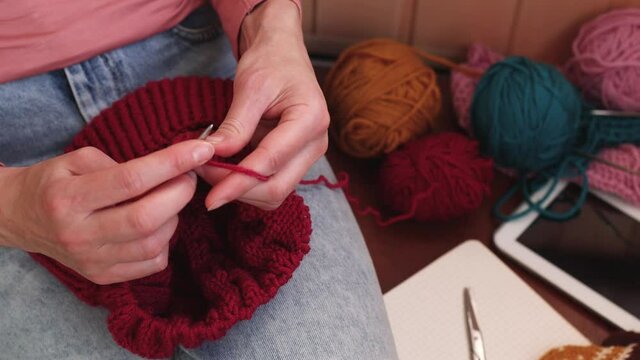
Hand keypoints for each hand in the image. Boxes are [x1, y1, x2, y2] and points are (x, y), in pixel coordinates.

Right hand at [0, 141, 213, 283]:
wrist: (21, 218)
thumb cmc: (54, 182)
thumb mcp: (76, 159)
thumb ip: (120, 163)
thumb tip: (170, 167)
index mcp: (68, 198)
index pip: (131, 180)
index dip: (172, 163)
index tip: (201, 149)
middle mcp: (78, 234)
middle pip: (147, 218)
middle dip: (180, 192)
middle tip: (189, 175)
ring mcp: (91, 260)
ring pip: (154, 243)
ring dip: (174, 216)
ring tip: (169, 198)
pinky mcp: (103, 276)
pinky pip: (152, 263)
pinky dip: (166, 240)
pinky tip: (159, 223)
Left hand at [197, 0, 328, 210]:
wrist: (282, 54)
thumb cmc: (271, 62)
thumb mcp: (250, 87)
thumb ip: (235, 125)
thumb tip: (213, 155)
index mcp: (310, 120)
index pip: (271, 162)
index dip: (239, 183)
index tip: (211, 198)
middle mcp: (316, 144)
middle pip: (277, 188)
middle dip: (238, 189)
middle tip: (202, 176)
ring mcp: (307, 155)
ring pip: (274, 193)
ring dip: (241, 190)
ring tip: (212, 170)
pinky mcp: (295, 160)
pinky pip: (271, 184)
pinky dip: (246, 184)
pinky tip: (226, 169)